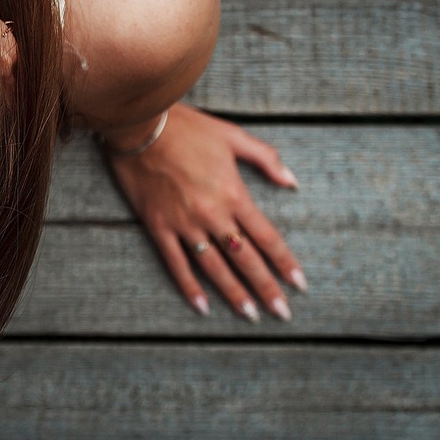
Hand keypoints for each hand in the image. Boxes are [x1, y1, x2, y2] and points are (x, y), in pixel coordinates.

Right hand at [105, 102, 305, 322]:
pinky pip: (175, 263)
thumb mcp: (232, 135)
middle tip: (283, 313)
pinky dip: (189, 286)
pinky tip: (202, 306)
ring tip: (250, 315)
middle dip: (266, 288)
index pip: (267, 237)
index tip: (299, 284)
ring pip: (214, 267)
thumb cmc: (187, 127)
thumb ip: (266, 159)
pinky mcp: (158, 225)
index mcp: (233, 194)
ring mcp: (184, 223)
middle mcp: (212, 214)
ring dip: (234, 293)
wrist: (139, 124)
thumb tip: (292, 182)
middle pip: (245, 259)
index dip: (284, 263)